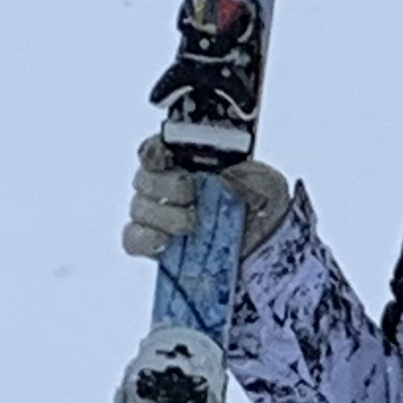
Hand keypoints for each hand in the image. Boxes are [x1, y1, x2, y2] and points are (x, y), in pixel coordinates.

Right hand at [124, 143, 291, 261]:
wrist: (267, 253)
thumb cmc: (263, 212)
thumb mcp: (268, 186)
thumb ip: (249, 173)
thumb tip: (223, 175)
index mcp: (189, 162)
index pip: (157, 149)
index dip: (154, 151)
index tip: (165, 157)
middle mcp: (168, 186)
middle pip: (144, 178)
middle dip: (167, 186)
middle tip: (192, 196)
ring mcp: (159, 217)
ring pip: (138, 207)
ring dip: (163, 215)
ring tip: (191, 225)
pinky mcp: (156, 248)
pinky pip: (133, 239)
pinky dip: (145, 239)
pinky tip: (164, 242)